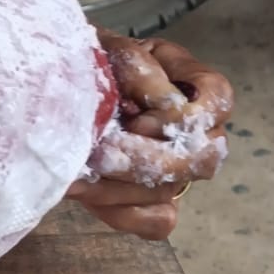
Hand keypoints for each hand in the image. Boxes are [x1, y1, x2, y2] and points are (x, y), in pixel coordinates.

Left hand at [67, 30, 231, 239]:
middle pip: (203, 159)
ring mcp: (177, 169)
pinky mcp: (152, 200)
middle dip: (147, 161)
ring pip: (169, 191)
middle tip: (98, 155)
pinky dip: (120, 210)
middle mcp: (193, 130)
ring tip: (74, 173)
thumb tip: (166, 105)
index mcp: (190, 83)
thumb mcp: (107, 52)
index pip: (219, 101)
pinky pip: (155, 221)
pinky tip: (84, 190)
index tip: (135, 119)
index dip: (181, 119)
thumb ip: (139, 71)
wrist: (54, 93)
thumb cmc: (86, 64)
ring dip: (117, 186)